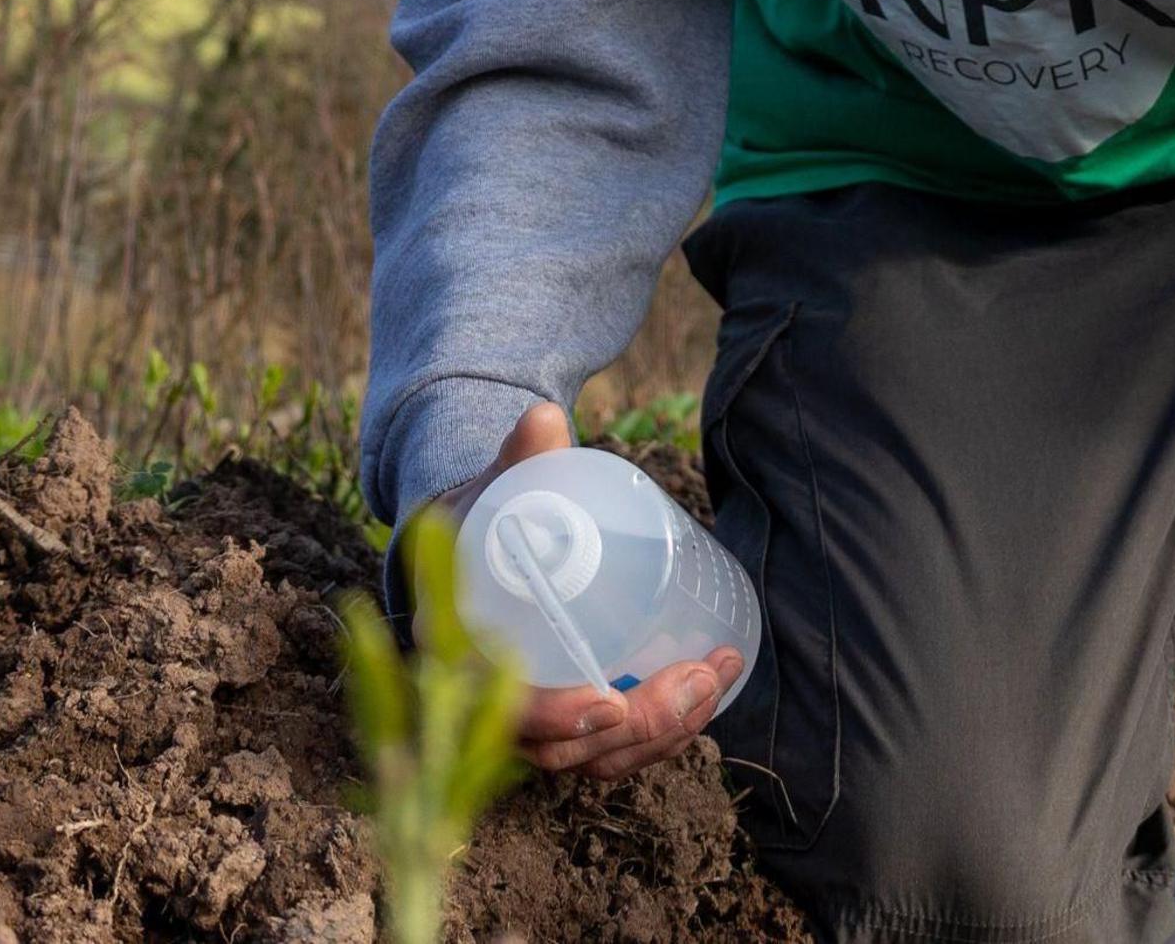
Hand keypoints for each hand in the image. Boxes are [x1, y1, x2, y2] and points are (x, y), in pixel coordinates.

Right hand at [435, 401, 747, 779]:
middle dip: (639, 727)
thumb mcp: (499, 488)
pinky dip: (659, 735)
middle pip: (561, 749)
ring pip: (594, 759)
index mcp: (461, 649)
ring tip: (713, 678)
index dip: (553, 717)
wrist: (478, 545)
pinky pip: (610, 750)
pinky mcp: (567, 719)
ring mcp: (532, 719)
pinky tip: (705, 694)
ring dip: (661, 734)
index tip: (610, 703)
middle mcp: (489, 700)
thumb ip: (521, 459)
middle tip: (697, 678)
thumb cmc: (487, 518)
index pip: (498, 708)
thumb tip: (545, 417)